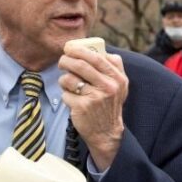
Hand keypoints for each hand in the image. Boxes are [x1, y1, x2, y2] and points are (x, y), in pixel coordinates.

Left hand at [58, 46, 128, 170]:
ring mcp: (95, 97)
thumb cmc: (109, 105)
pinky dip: (66, 95)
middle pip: (80, 65)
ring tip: (68, 84)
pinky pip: (65, 94)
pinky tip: (72, 100)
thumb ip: (112, 67)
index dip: (80, 50)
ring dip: (64, 80)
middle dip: (66, 60)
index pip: (97, 57)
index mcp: (117, 78)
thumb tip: (94, 48)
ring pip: (69, 79)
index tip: (70, 48)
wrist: (107, 133)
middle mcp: (108, 87)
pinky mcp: (82, 107)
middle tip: (62, 61)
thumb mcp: (120, 86)